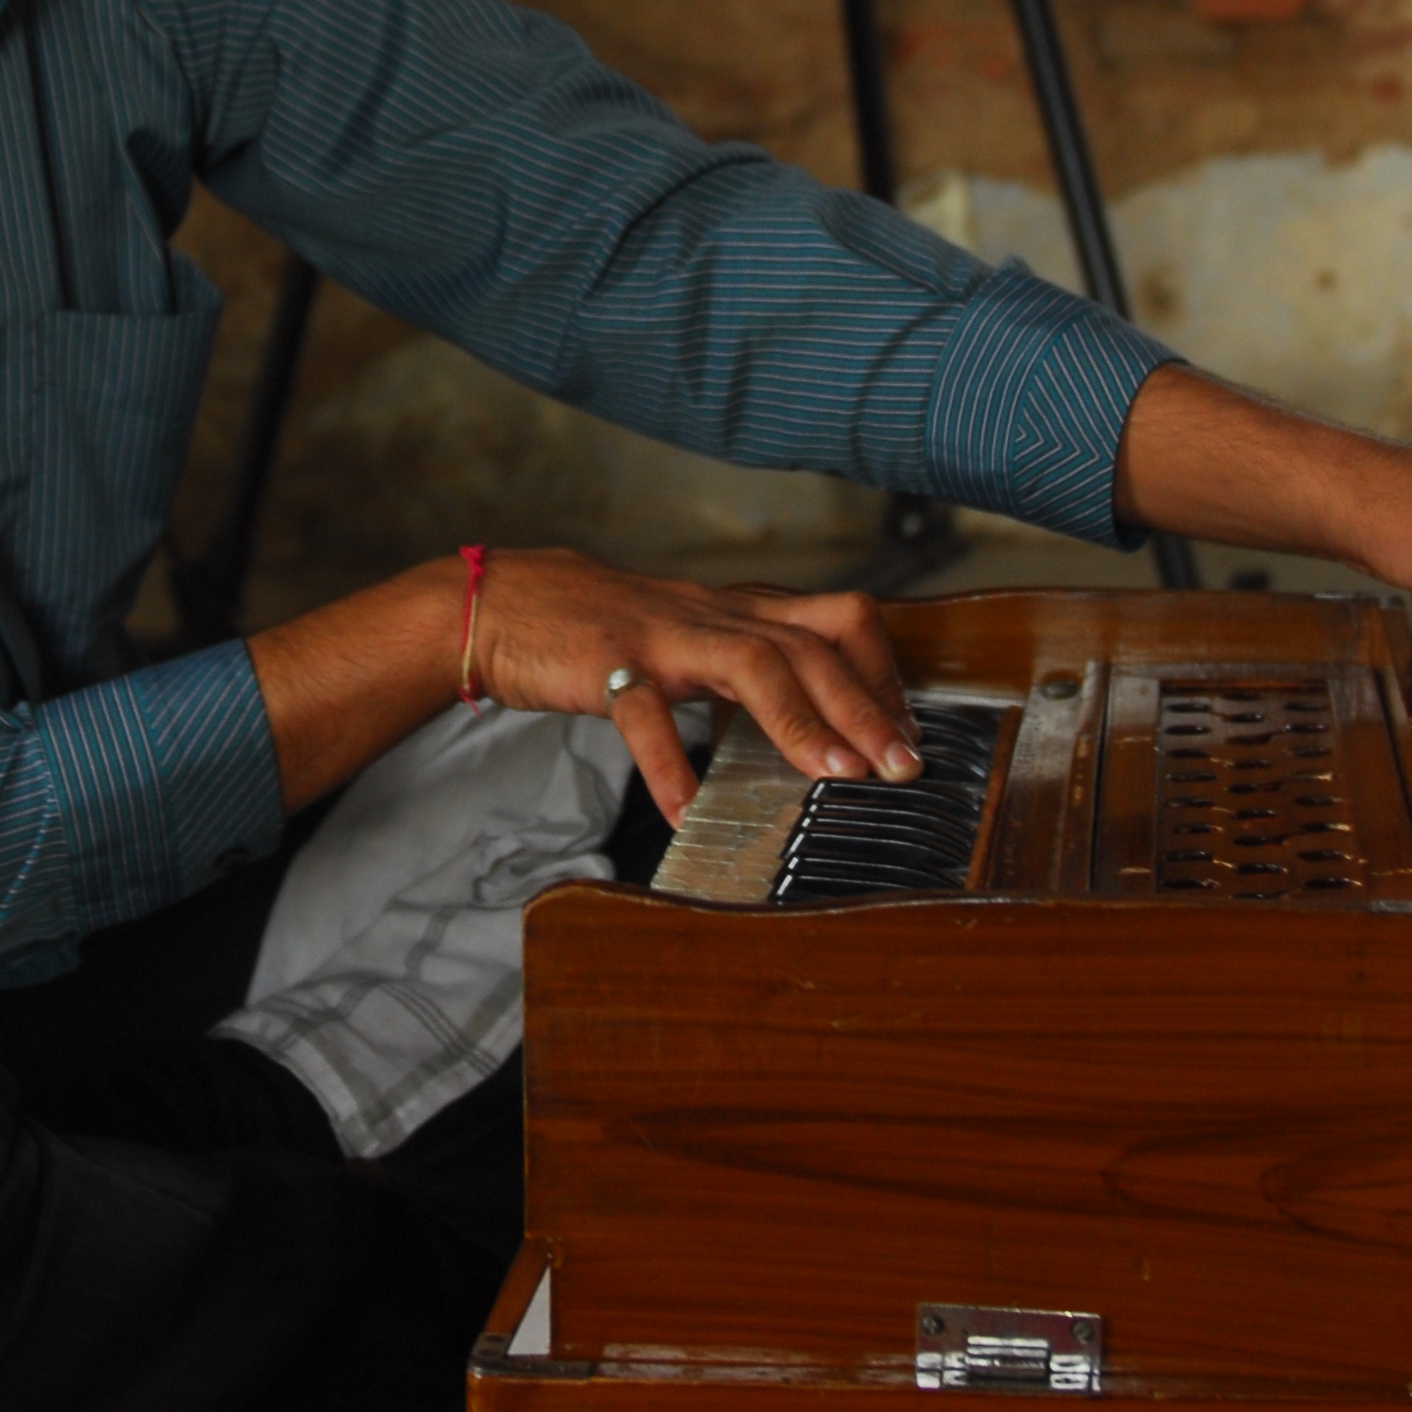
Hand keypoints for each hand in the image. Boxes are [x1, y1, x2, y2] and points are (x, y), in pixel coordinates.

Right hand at [470, 548, 918, 822]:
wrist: (505, 600)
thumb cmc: (604, 626)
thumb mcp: (691, 634)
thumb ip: (748, 662)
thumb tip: (814, 714)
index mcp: (737, 610)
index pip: (839, 619)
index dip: (882, 672)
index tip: (906, 731)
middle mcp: (712, 615)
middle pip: (811, 644)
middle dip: (866, 706)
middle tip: (903, 765)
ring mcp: (661, 637)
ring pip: (751, 662)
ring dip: (803, 720)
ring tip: (837, 775)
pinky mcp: (606, 664)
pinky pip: (645, 716)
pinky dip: (670, 767)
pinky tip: (687, 811)